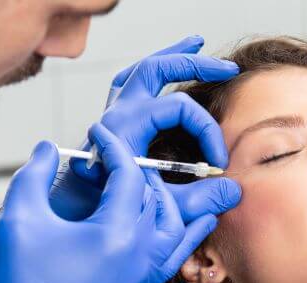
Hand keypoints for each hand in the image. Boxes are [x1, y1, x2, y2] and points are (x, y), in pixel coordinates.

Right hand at [0, 127, 218, 282]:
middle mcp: (143, 249)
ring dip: (164, 196)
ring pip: (176, 220)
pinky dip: (194, 231)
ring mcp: (150, 268)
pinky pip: (183, 251)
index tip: (101, 135)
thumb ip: (35, 178)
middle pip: (156, 194)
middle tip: (113, 160)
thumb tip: (51, 150)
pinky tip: (203, 219)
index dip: (114, 148)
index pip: (129, 175)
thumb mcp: (20, 224)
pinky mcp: (148, 282)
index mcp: (117, 232)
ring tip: (146, 182)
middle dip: (136, 169)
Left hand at [49, 35, 239, 219]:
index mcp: (126, 125)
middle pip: (158, 68)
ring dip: (171, 55)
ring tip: (196, 43)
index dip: (207, 131)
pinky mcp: (115, 121)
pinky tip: (167, 68)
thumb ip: (197, 200)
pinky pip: (132, 83)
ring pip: (142, 69)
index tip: (218, 162)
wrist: (73, 215)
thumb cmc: (107, 210)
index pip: (179, 108)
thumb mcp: (158, 207)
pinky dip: (152, 72)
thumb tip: (234, 190)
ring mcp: (113, 113)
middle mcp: (117, 112)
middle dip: (197, 65)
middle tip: (229, 70)